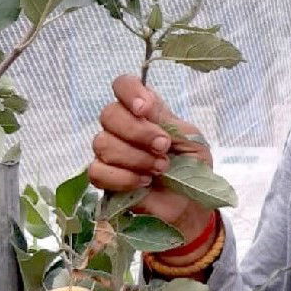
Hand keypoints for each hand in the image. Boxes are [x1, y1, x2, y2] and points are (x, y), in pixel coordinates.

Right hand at [88, 75, 215, 261]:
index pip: (123, 85)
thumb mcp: (190, 140)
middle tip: (163, 148)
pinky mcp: (105, 178)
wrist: (192, 205)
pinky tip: (143, 182)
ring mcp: (111, 153)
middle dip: (138, 132)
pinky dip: (123, 177)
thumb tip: (145, 105)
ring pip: (102, 143)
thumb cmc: (194, 168)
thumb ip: (167, 121)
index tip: (145, 110)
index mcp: (146, 112)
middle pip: (109, 114)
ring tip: (160, 169)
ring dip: (135, 157)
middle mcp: (123, 128)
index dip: (129, 92)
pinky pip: (97, 171)